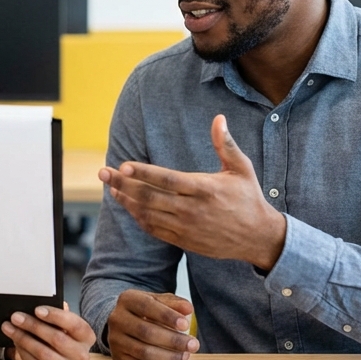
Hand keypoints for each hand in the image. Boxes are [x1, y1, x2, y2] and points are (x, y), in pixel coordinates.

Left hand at [1, 302, 94, 359]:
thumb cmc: (57, 337)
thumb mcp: (60, 323)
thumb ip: (57, 313)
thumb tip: (47, 302)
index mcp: (86, 337)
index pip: (75, 325)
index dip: (55, 316)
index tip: (37, 310)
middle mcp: (81, 356)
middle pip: (57, 339)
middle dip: (33, 326)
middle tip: (16, 317)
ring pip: (42, 353)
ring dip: (23, 338)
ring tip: (9, 327)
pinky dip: (22, 352)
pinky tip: (14, 342)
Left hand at [99, 115, 285, 270]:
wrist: (258, 238)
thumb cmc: (249, 198)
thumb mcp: (242, 168)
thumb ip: (225, 144)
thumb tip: (218, 118)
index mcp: (204, 189)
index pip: (167, 180)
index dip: (143, 173)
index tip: (123, 165)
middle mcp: (192, 210)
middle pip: (150, 197)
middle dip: (123, 184)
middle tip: (102, 173)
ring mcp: (186, 227)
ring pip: (148, 214)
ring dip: (126, 201)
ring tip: (110, 188)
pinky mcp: (183, 241)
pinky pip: (154, 229)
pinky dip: (138, 218)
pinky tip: (128, 206)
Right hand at [105, 290, 199, 359]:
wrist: (124, 322)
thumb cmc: (147, 310)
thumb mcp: (159, 301)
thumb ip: (174, 303)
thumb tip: (188, 309)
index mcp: (128, 299)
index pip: (147, 306)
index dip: (167, 316)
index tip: (186, 325)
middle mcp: (117, 319)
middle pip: (146, 332)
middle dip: (173, 340)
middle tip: (194, 345)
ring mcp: (115, 340)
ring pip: (143, 352)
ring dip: (168, 356)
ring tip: (185, 355)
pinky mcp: (117, 357)